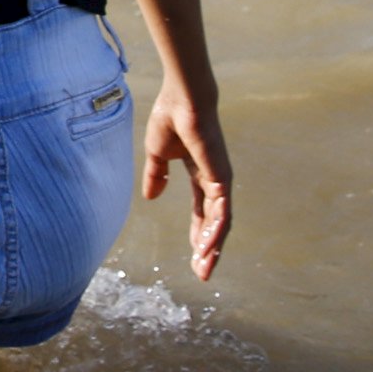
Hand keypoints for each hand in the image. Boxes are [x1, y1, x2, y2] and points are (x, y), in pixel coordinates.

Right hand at [142, 79, 231, 279]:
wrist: (182, 99)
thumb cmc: (170, 118)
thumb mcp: (157, 154)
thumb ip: (156, 175)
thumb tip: (151, 197)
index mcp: (200, 175)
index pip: (202, 211)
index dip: (198, 233)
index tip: (193, 255)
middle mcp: (215, 181)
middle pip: (214, 223)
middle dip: (207, 248)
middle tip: (201, 272)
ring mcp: (220, 181)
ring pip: (220, 222)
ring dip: (212, 246)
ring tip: (204, 267)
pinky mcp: (222, 178)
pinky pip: (221, 212)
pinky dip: (215, 231)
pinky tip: (208, 247)